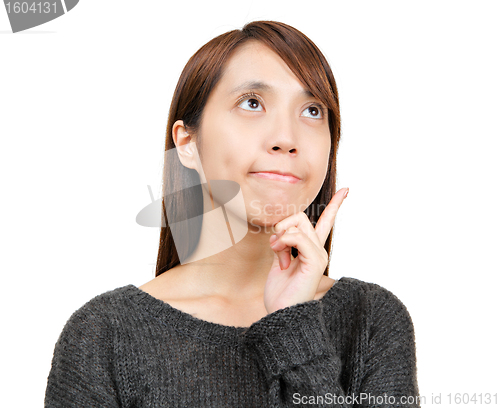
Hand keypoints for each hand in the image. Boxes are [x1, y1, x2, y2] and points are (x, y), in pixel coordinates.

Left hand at [264, 188, 348, 313]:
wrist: (280, 315)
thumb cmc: (279, 292)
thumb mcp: (278, 260)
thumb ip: (283, 242)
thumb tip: (280, 230)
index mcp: (311, 249)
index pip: (326, 222)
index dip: (335, 205)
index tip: (346, 190)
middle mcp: (319, 251)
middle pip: (301, 217)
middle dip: (282, 226)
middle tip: (275, 247)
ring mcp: (319, 256)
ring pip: (298, 224)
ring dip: (280, 236)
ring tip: (278, 256)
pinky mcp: (316, 262)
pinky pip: (298, 237)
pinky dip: (284, 242)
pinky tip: (281, 259)